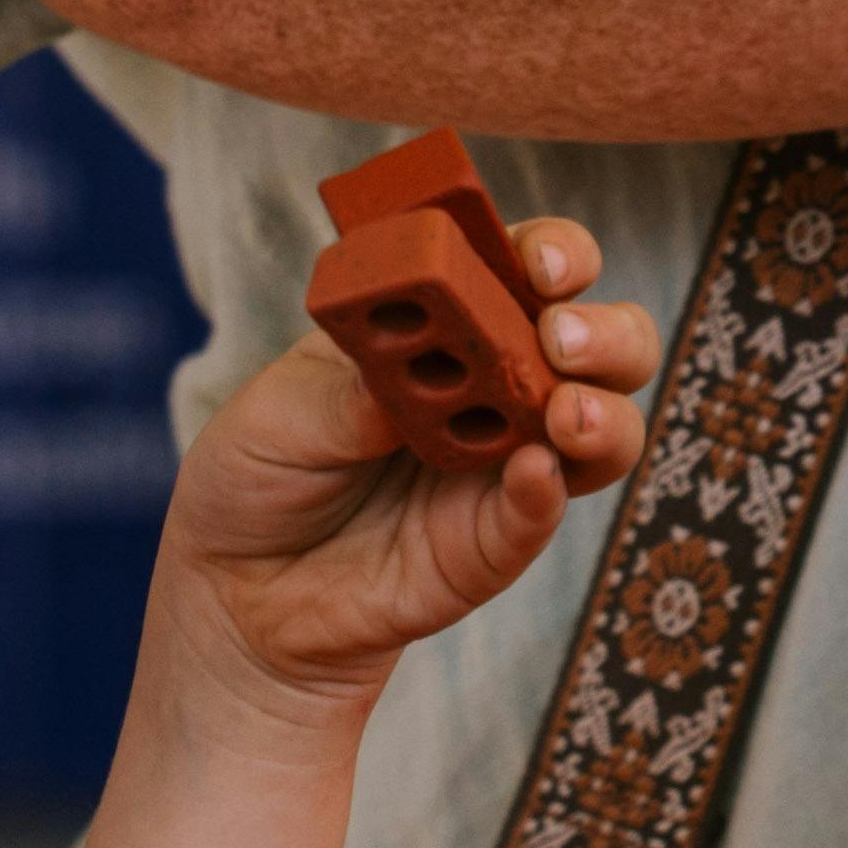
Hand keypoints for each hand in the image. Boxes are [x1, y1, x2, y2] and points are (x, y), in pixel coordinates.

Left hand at [156, 223, 653, 730]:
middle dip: (605, 332)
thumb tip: (426, 369)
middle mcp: (497, 387)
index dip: (554, 254)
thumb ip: (351, 390)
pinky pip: (548, 508)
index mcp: (446, 326)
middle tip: (559, 341)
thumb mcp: (277, 412)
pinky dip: (549, 488)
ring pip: (608, 425)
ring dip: (603, 412)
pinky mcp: (500, 537)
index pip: (524, 271)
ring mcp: (509, 463)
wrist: (239, 593)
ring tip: (564, 416)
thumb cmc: (258, 477)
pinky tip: (530, 473)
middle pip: (603, 343)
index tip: (542, 265)